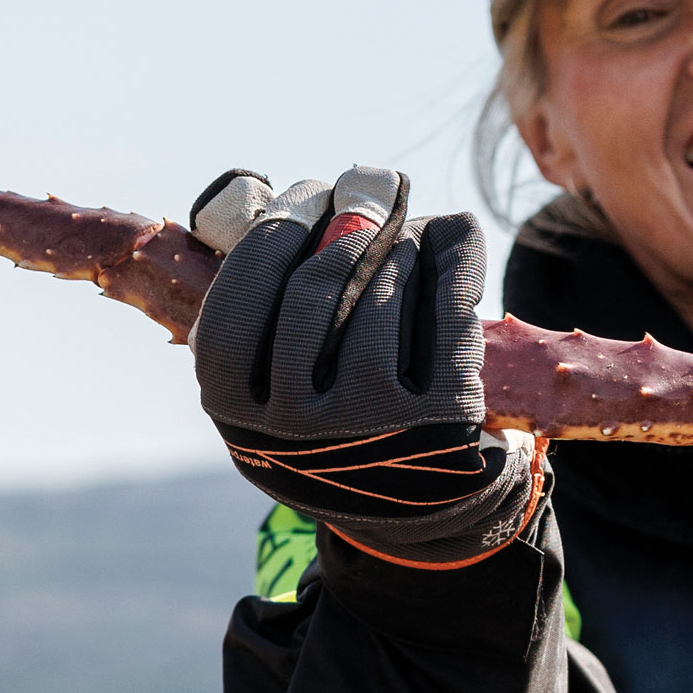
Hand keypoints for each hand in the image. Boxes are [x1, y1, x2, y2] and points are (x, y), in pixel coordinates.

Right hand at [186, 167, 537, 564]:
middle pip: (317, 285)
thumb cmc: (336, 418)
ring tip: (407, 228)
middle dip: (349, 220)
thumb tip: (290, 194)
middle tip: (369, 185)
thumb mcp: (273, 382)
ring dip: (402, 241)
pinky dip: (456, 258)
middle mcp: (295, 423)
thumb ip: (264, 301)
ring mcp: (372, 423)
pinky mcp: (444, 419)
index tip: (311, 192)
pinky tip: (457, 233)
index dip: (280, 228)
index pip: (243, 293)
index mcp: (234, 407)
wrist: (417, 507)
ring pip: (386, 292)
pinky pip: (449, 311)